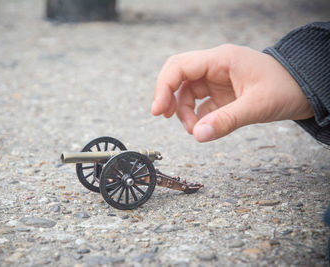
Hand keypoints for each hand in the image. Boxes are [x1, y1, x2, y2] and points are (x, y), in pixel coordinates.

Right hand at [151, 44, 313, 141]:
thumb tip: (198, 136)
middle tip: (163, 116)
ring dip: (185, 112)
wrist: (305, 90)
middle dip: (168, 97)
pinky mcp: (221, 93)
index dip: (163, 87)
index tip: (157, 110)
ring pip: (187, 93)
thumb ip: (226, 121)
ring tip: (195, 130)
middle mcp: (215, 67)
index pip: (180, 67)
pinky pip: (200, 104)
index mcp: (221, 60)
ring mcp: (217, 80)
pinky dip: (197, 117)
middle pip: (178, 77)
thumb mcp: (256, 106)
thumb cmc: (286, 88)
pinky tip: (203, 128)